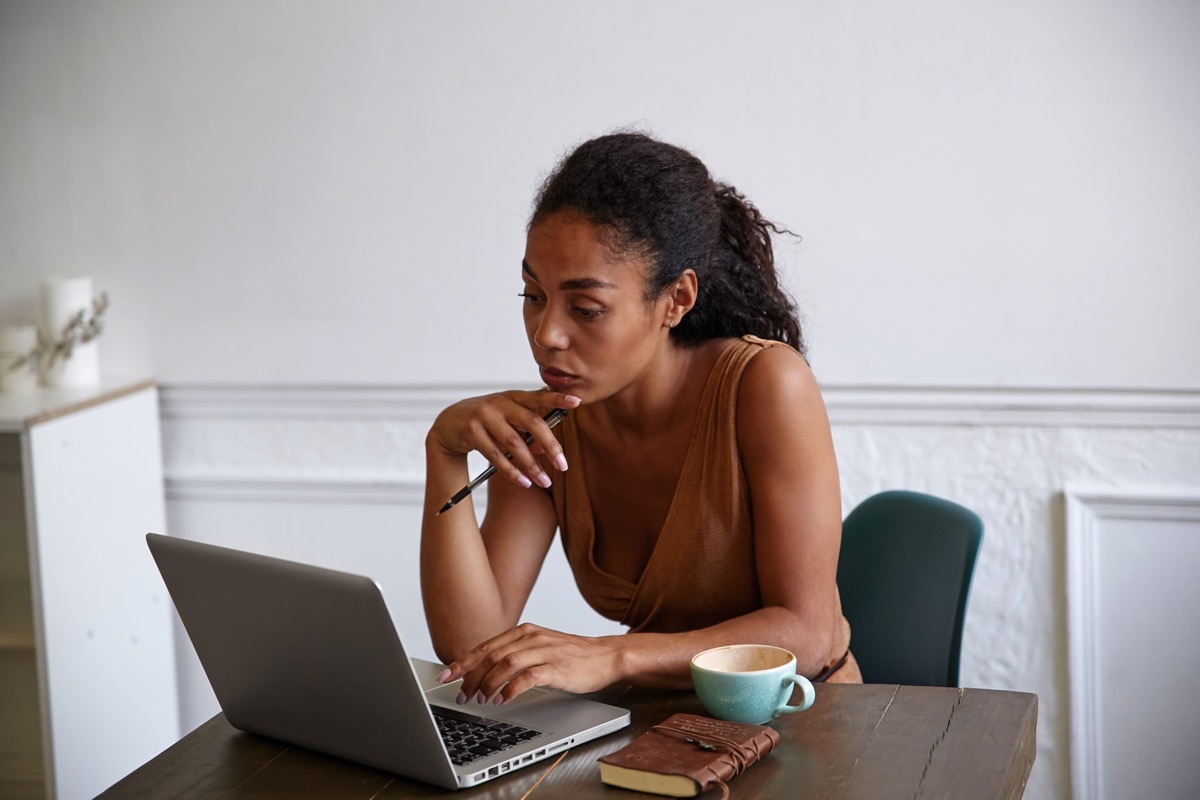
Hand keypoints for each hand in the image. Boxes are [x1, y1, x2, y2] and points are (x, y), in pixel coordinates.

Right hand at [429, 390, 579, 488]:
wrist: (449, 423)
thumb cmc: (487, 420)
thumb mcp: (508, 420)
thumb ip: (529, 431)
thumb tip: (548, 450)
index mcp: (513, 397)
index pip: (539, 396)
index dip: (557, 398)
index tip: (577, 402)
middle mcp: (500, 403)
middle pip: (532, 423)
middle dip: (551, 445)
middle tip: (563, 465)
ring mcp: (484, 416)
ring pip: (514, 443)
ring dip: (531, 465)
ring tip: (544, 482)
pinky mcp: (471, 431)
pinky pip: (496, 456)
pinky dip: (511, 471)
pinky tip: (523, 482)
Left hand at [435, 623, 622, 704]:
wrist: (606, 656)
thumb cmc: (571, 656)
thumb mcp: (538, 648)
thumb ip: (513, 654)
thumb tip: (482, 671)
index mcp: (523, 632)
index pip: (485, 647)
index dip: (462, 662)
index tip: (445, 676)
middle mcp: (531, 637)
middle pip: (491, 655)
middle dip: (471, 677)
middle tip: (462, 695)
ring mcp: (545, 651)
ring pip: (506, 664)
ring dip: (489, 684)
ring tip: (481, 700)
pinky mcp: (557, 667)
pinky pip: (528, 677)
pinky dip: (511, 689)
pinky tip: (504, 700)